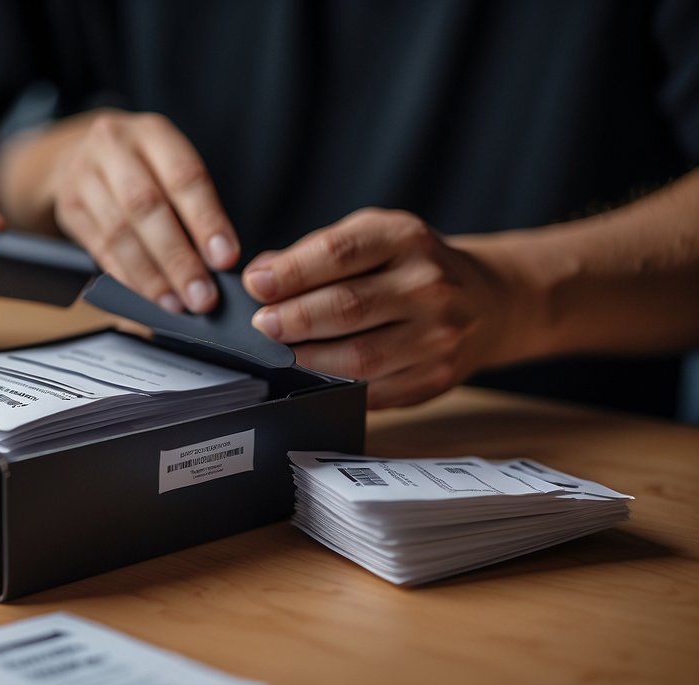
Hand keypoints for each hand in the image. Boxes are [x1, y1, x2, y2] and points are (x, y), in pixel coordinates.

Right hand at [48, 110, 240, 313]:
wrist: (81, 152)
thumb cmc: (142, 165)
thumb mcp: (170, 166)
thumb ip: (193, 207)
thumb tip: (216, 262)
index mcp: (152, 133)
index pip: (183, 176)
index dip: (206, 220)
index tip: (224, 258)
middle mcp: (114, 146)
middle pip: (146, 206)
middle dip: (176, 257)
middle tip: (200, 295)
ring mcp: (83, 175)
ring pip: (119, 232)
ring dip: (149, 275)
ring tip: (173, 303)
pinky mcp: (68, 206)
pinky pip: (98, 248)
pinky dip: (124, 277)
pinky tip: (144, 296)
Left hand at [243, 208, 513, 408]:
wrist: (487, 301)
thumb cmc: (409, 266)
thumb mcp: (372, 237)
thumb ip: (316, 254)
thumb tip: (259, 279)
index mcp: (405, 239)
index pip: (339, 253)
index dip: (290, 272)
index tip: (255, 284)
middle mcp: (428, 286)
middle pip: (347, 307)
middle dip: (293, 319)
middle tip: (261, 325)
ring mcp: (436, 336)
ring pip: (358, 358)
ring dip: (308, 359)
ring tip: (280, 353)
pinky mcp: (434, 378)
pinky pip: (373, 390)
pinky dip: (335, 386)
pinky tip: (312, 376)